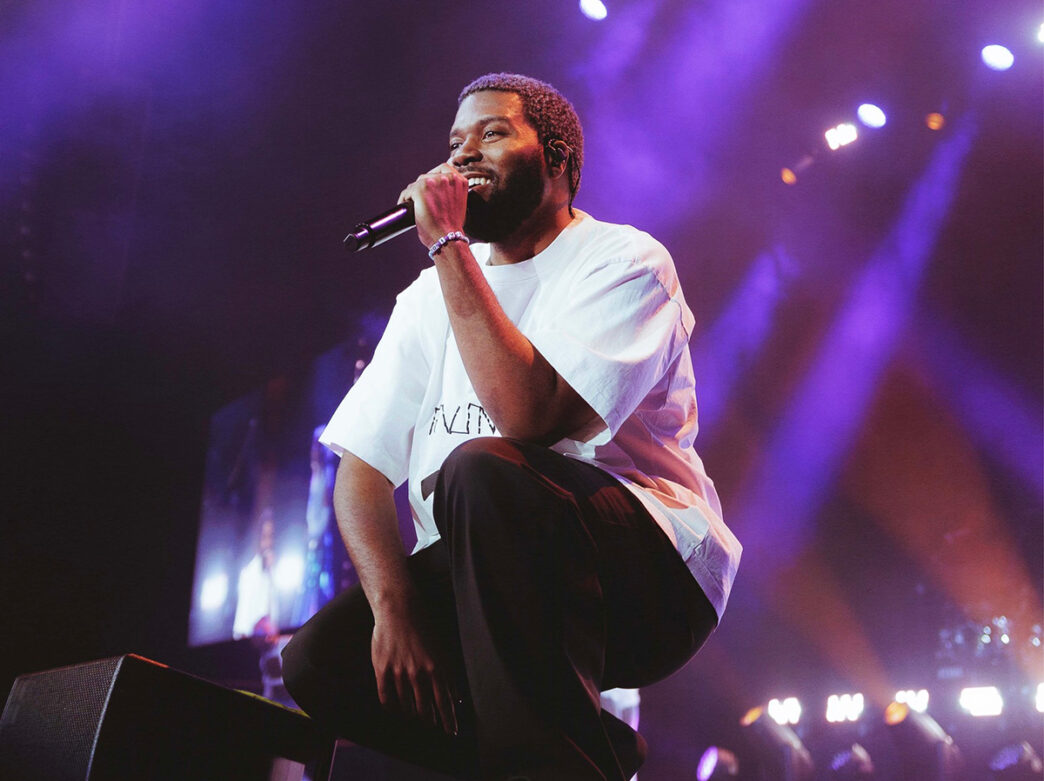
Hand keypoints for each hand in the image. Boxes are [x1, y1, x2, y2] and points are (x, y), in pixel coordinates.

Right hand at [371, 601, 458, 734]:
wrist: (399, 609)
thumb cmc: (423, 627)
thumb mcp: (442, 650)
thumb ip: (449, 675)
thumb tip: (456, 698)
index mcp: (436, 668)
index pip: (444, 703)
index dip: (448, 720)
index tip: (451, 732)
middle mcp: (419, 673)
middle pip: (425, 709)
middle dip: (430, 721)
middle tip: (432, 727)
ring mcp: (400, 672)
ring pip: (406, 705)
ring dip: (412, 714)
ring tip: (415, 718)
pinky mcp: (383, 669)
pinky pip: (386, 697)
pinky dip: (391, 707)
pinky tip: (395, 710)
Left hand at [398, 163, 467, 247]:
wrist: (447, 238)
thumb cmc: (452, 227)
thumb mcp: (458, 205)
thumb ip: (451, 193)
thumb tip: (437, 193)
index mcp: (460, 181)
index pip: (444, 169)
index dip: (434, 176)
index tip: (430, 185)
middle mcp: (447, 178)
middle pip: (427, 177)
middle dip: (421, 188)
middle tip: (419, 200)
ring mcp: (433, 182)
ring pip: (415, 184)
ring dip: (412, 194)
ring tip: (411, 205)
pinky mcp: (420, 189)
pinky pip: (407, 192)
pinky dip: (404, 199)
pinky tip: (404, 207)